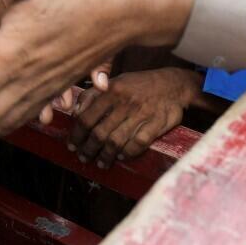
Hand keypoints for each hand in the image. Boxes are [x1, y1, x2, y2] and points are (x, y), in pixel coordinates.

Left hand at [67, 67, 202, 168]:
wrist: (173, 84)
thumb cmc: (139, 85)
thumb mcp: (115, 82)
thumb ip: (93, 96)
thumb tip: (74, 113)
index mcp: (111, 91)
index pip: (87, 117)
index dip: (77, 135)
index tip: (72, 145)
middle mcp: (125, 102)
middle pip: (99, 133)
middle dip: (89, 149)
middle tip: (84, 157)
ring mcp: (141, 114)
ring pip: (116, 141)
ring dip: (105, 155)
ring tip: (101, 162)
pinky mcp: (157, 123)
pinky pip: (138, 143)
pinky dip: (127, 153)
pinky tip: (121, 157)